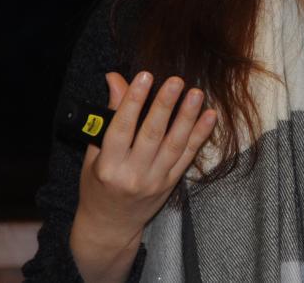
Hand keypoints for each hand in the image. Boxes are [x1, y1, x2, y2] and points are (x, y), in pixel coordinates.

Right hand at [70, 71, 216, 281]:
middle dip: (165, 105)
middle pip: (152, 135)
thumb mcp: (94, 154)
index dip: (133, 101)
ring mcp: (154, 181)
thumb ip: (109, 116)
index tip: (144, 76)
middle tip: (175, 81)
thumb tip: (115, 79)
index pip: (121, 129)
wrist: (110, 226)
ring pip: (174, 145)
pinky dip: (200, 135)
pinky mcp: (170, 184)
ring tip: (195, 93)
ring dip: (187, 117)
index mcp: (107, 166)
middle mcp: (132, 175)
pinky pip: (187, 156)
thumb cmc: (98, 186)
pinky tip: (209, 116)